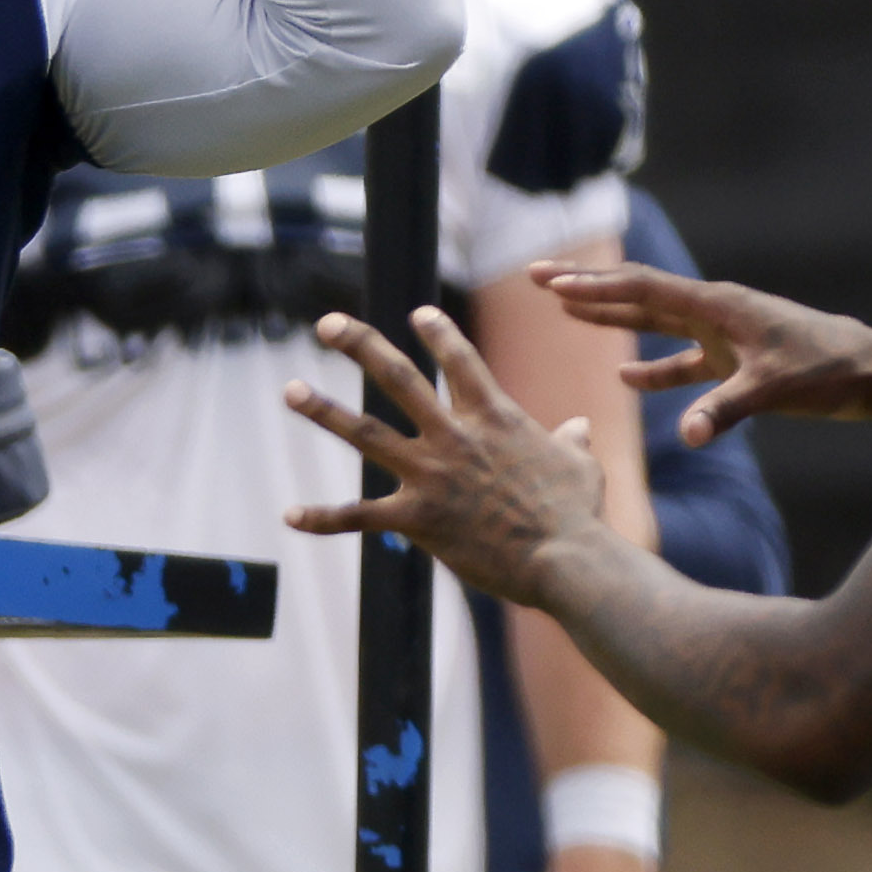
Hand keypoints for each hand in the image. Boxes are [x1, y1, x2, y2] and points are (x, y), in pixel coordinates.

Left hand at [282, 308, 611, 605]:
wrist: (565, 559)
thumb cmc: (578, 513)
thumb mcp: (581, 465)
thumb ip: (572, 441)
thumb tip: (580, 427)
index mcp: (495, 416)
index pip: (459, 359)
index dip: (438, 333)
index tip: (417, 313)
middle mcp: (455, 436)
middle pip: (398, 377)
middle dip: (360, 344)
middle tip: (328, 323)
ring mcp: (431, 475)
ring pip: (366, 432)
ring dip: (324, 410)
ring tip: (291, 389)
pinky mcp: (417, 518)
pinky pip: (359, 516)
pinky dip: (323, 518)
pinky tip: (290, 516)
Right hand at [531, 260, 871, 448]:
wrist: (871, 373)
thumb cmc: (828, 371)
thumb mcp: (774, 390)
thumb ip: (725, 410)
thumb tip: (687, 437)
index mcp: (716, 305)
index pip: (641, 288)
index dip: (591, 287)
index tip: (548, 282)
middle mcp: (713, 311)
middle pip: (637, 294)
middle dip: (586, 288)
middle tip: (536, 276)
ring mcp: (721, 334)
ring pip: (653, 321)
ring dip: (611, 317)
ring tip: (565, 310)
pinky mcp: (733, 360)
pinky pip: (680, 361)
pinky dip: (652, 368)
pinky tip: (624, 377)